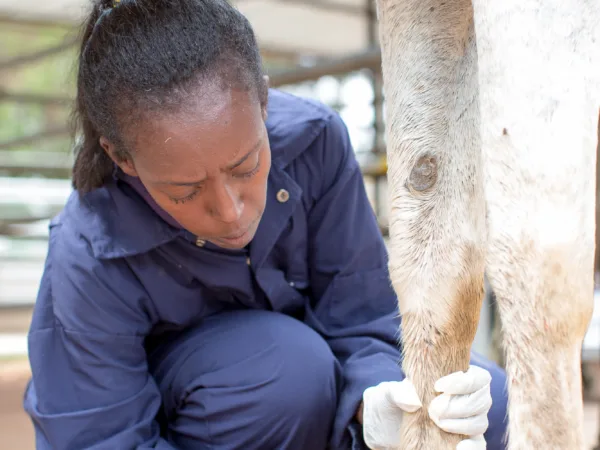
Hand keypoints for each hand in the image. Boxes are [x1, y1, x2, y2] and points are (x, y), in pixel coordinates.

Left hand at [361, 365, 491, 449]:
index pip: (478, 377)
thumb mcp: (389, 394)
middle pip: (483, 400)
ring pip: (481, 422)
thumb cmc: (391, 402)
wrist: (385, 427)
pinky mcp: (462, 441)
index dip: (465, 381)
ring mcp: (466, 421)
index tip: (438, 386)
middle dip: (460, 405)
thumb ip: (398, 393)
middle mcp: (465, 399)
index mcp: (454, 378)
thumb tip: (414, 400)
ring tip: (438, 424)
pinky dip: (473, 446)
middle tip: (434, 410)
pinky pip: (478, 444)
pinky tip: (459, 447)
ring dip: (463, 424)